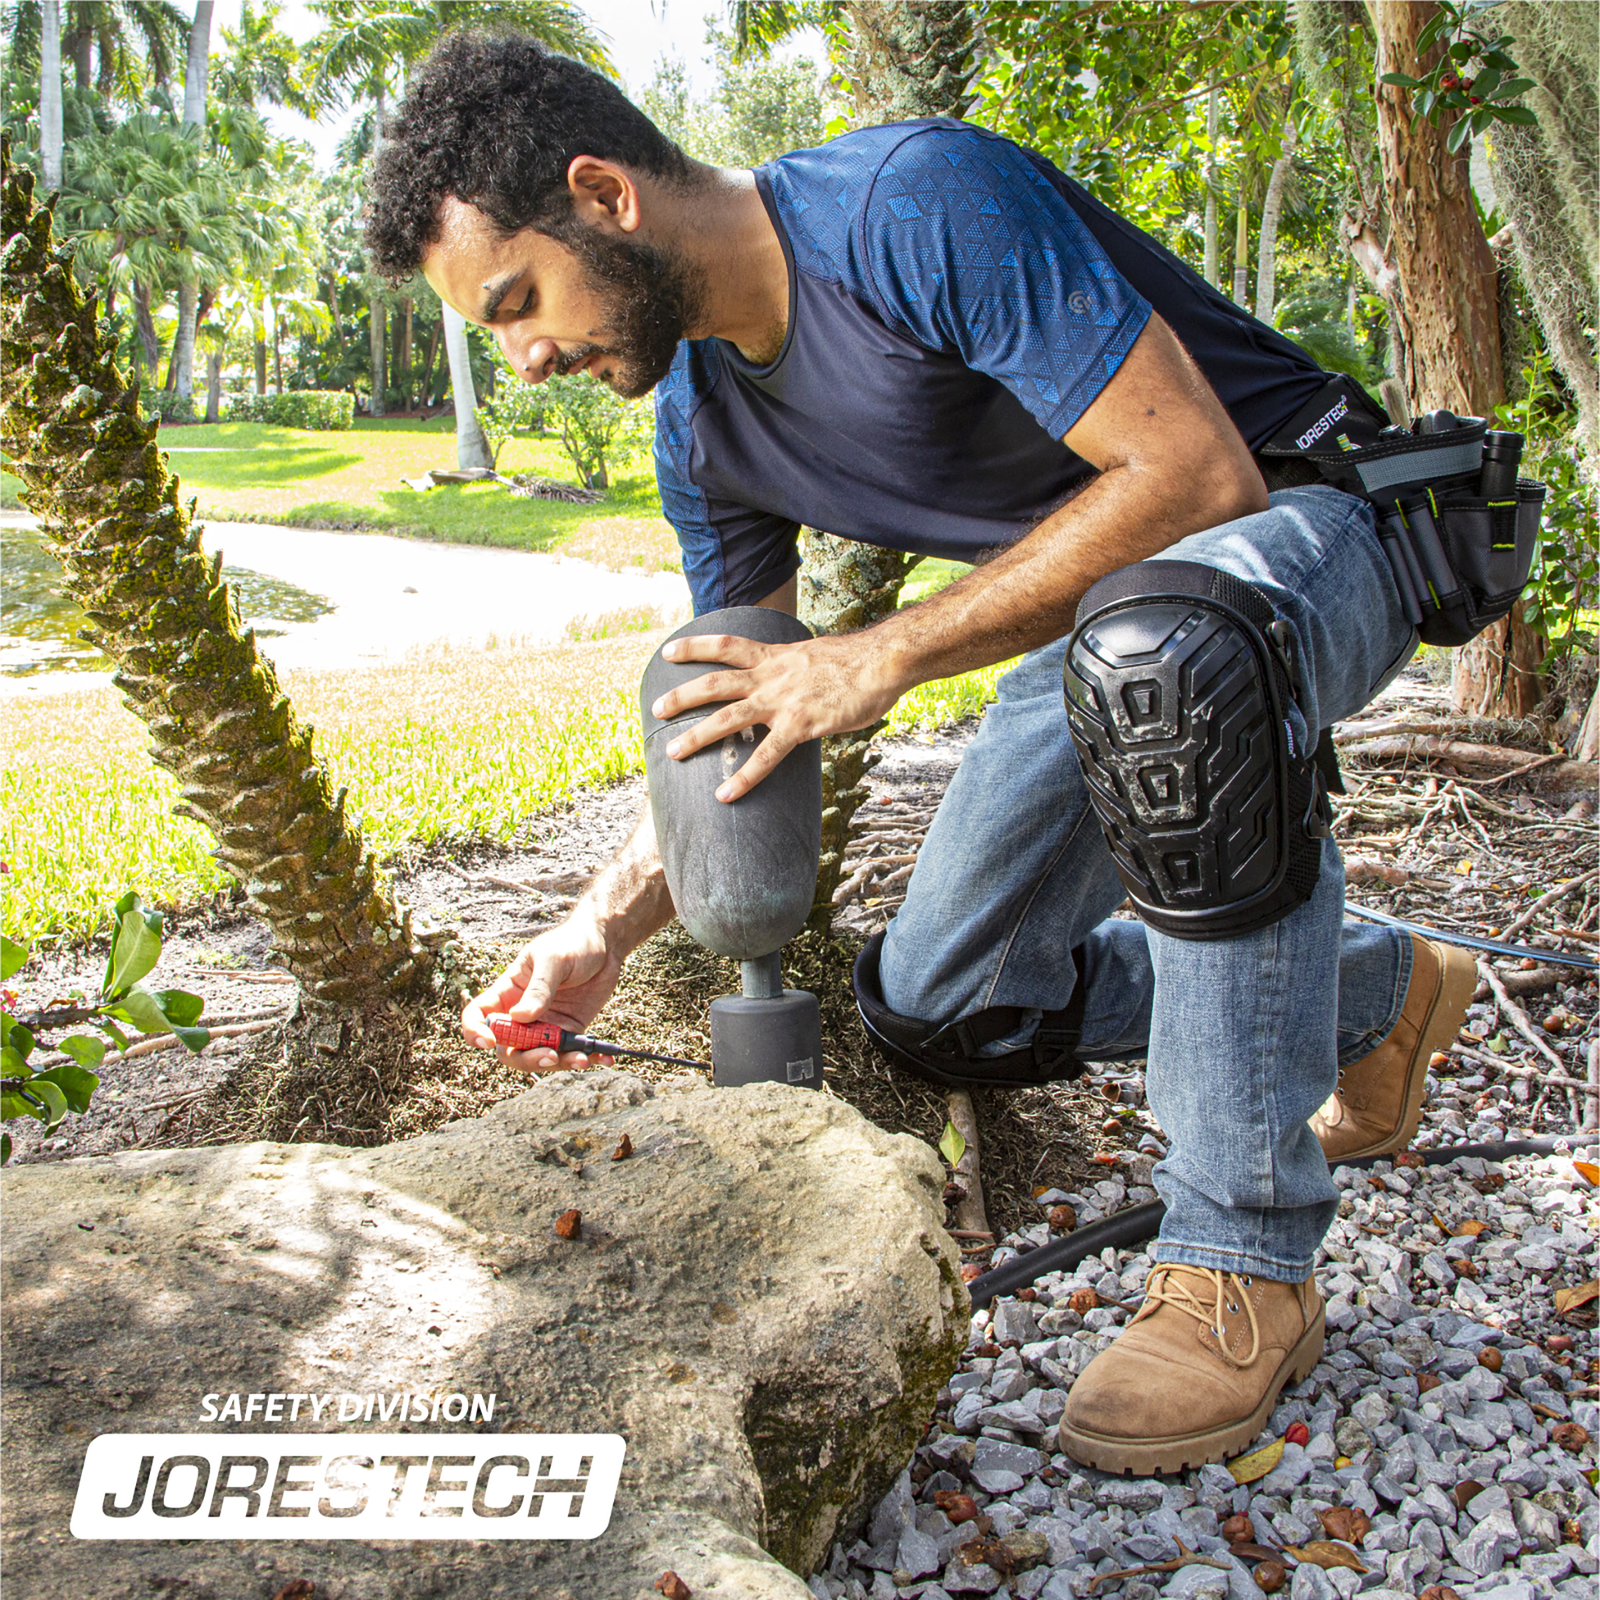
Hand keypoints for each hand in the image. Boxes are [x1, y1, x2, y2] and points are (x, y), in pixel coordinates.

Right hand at [460, 908, 622, 1075]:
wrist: (605, 945)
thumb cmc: (572, 943)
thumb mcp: (554, 960)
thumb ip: (539, 988)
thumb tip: (520, 1017)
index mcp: (507, 992)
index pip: (478, 1015)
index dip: (474, 1032)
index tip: (490, 1042)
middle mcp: (522, 1014)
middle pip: (508, 1048)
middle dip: (526, 1058)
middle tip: (550, 1055)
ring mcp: (545, 1025)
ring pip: (539, 1057)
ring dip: (558, 1063)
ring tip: (582, 1059)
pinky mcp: (569, 1031)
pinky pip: (571, 1053)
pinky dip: (585, 1059)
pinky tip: (604, 1058)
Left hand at [649, 631, 905, 799]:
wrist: (883, 660)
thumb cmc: (858, 662)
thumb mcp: (817, 656)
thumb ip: (796, 670)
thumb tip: (794, 680)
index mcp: (775, 656)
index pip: (726, 646)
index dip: (695, 647)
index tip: (669, 651)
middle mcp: (771, 675)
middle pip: (714, 682)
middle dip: (681, 696)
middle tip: (656, 709)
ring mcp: (783, 700)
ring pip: (728, 716)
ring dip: (697, 735)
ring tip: (673, 752)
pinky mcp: (801, 724)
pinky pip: (765, 755)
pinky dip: (743, 776)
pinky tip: (726, 793)